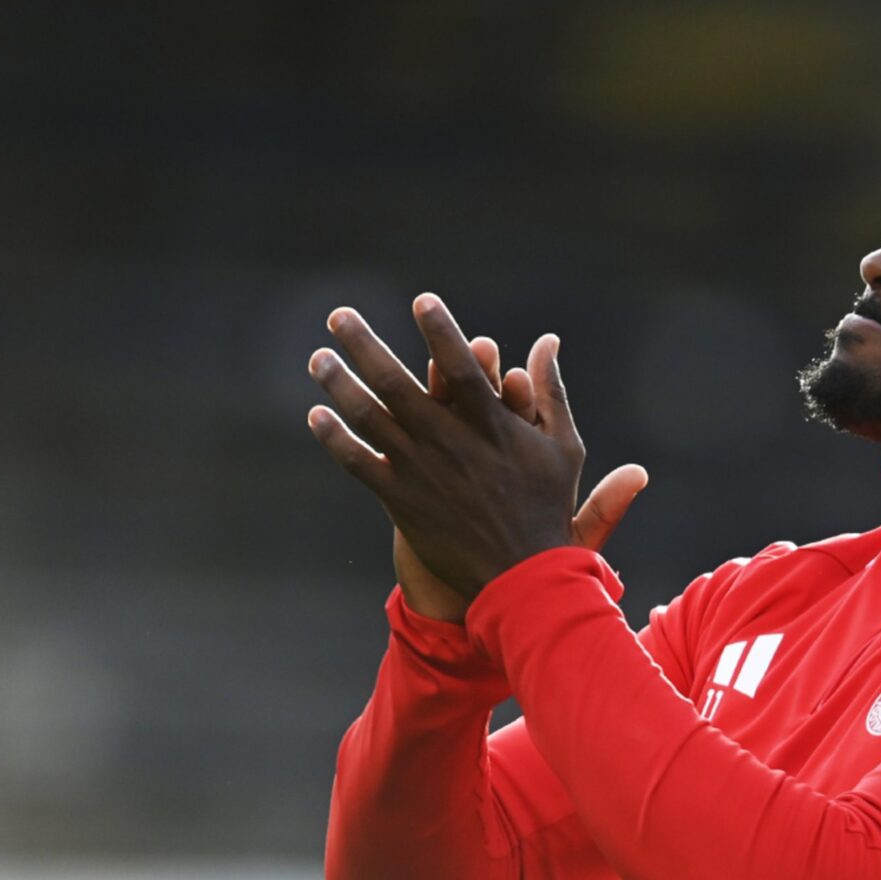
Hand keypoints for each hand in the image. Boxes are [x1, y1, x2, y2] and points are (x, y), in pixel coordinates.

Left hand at [306, 294, 648, 600]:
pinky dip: (334, 437)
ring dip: (338, 383)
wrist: (522, 579)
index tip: (421, 299)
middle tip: (339, 315)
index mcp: (490, 425)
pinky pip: (357, 462)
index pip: (459, 366)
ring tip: (319, 357)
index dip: (439, 330)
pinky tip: (317, 415)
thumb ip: (551, 391)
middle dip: (364, 344)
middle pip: (395, 382)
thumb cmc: (546, 508)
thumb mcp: (563, 447)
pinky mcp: (400, 499)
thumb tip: (548, 341)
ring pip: (368, 417)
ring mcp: (420, 471)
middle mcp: (449, 442)